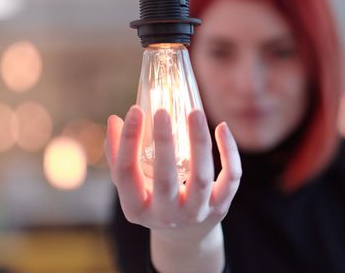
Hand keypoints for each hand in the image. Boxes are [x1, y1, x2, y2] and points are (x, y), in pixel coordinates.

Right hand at [105, 105, 241, 271]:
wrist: (185, 234)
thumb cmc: (152, 199)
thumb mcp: (132, 185)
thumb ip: (119, 155)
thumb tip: (114, 119)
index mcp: (135, 209)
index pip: (125, 174)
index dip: (127, 142)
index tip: (135, 111)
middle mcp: (165, 215)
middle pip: (165, 180)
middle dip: (164, 144)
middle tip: (162, 112)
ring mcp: (195, 213)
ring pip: (201, 178)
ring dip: (198, 142)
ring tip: (195, 113)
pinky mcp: (220, 206)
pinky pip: (230, 179)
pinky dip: (229, 153)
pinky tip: (221, 127)